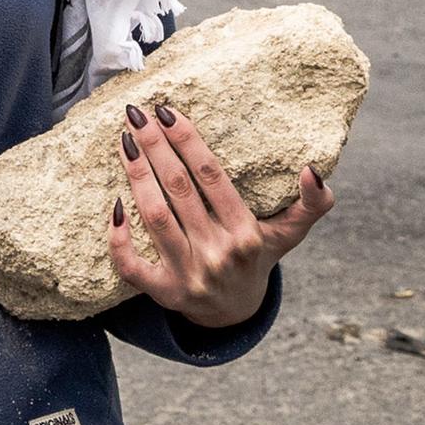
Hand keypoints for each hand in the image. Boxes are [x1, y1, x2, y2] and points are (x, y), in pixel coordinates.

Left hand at [111, 104, 335, 328]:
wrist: (235, 312)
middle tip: (135, 114)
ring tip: (124, 141)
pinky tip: (112, 205)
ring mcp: (189, 274)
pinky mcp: (164, 292)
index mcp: (247, 234)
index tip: (166, 112)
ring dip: (137, 176)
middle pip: (179, 189)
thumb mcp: (290, 232)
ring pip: (155, 217)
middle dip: (155, 147)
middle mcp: (218, 253)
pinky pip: (132, 267)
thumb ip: (313, 203)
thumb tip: (311, 169)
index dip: (187, 141)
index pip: (211, 176)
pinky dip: (119, 239)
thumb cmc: (257, 257)